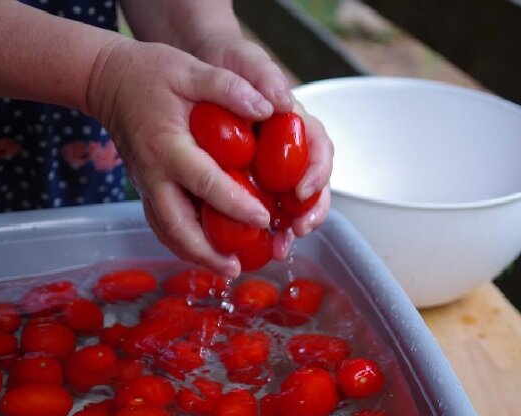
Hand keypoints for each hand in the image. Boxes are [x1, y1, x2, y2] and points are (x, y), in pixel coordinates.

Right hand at [86, 38, 275, 277]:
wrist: (108, 81)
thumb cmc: (150, 73)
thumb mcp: (191, 70)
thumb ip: (228, 87)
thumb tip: (269, 109)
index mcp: (168, 147)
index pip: (204, 183)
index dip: (234, 204)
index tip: (262, 218)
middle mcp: (153, 174)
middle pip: (176, 227)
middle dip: (206, 253)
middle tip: (236, 269)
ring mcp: (145, 185)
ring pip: (166, 232)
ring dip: (194, 255)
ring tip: (224, 269)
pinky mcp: (145, 188)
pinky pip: (162, 223)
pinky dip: (183, 242)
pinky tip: (205, 249)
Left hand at [191, 34, 333, 258]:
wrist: (200, 71)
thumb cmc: (229, 64)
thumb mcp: (246, 61)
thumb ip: (265, 76)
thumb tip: (283, 102)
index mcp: (295, 124)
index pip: (320, 150)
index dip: (318, 172)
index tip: (303, 190)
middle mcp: (287, 149)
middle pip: (311, 186)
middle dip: (310, 212)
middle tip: (298, 230)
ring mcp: (268, 167)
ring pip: (289, 203)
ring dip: (288, 229)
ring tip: (278, 249)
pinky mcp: (247, 180)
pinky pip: (260, 207)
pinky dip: (261, 228)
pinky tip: (254, 244)